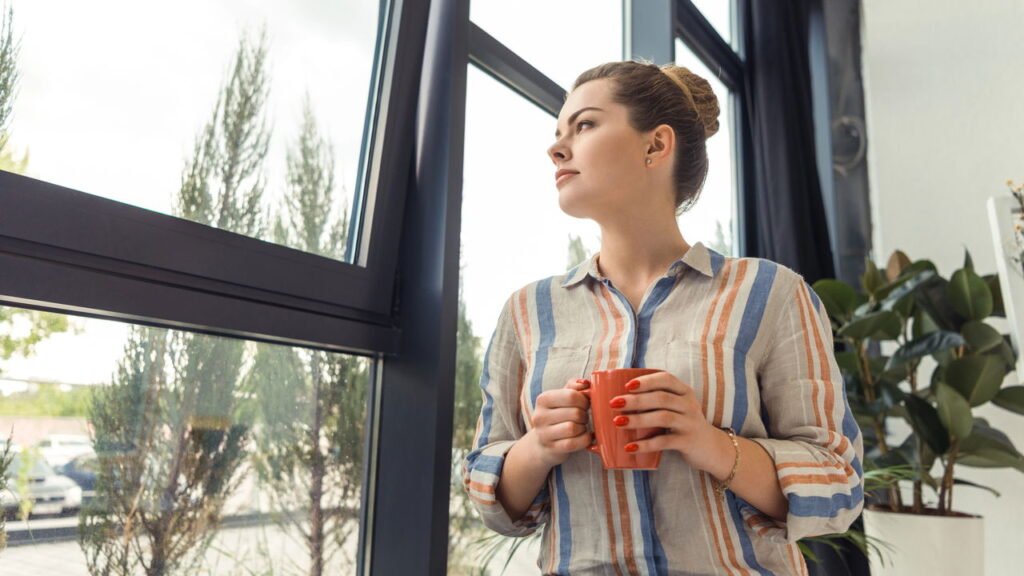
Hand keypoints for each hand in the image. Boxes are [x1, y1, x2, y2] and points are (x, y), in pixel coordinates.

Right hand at [528, 378, 592, 468]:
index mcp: (543, 399)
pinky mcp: (552, 448)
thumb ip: (574, 387)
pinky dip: (584, 440)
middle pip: (575, 413)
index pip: (571, 396)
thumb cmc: (557, 415)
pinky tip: (584, 437)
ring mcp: (544, 434)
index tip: (585, 404)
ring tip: (581, 426)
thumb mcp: (562, 397)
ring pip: (573, 428)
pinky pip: (574, 443)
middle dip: (585, 415)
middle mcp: (540, 416)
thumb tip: (585, 383)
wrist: (543, 442)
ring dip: (583, 427)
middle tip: (583, 417)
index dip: (584, 400)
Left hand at [609, 372, 726, 473]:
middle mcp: (689, 405)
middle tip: (614, 403)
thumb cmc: (684, 424)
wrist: (712, 448)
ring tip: (618, 422)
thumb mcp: (677, 407)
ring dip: (638, 419)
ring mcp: (690, 423)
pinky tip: (630, 447)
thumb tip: (619, 400)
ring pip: (663, 417)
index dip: (646, 381)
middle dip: (636, 400)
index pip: (666, 379)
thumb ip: (657, 401)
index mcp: (684, 392)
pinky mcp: (688, 442)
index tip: (627, 385)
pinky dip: (646, 444)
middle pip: (661, 398)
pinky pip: (665, 441)